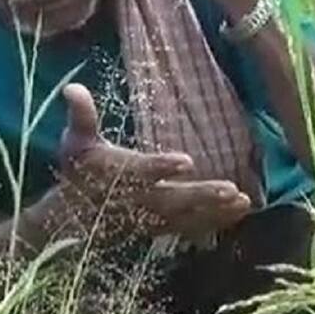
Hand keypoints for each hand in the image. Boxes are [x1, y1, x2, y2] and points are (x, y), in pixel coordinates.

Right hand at [58, 84, 249, 235]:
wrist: (70, 220)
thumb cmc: (78, 172)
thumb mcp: (75, 142)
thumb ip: (81, 115)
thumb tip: (72, 87)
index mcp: (118, 174)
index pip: (142, 170)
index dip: (162, 166)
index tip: (186, 161)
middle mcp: (137, 198)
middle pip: (172, 198)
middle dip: (201, 195)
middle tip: (230, 189)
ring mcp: (150, 216)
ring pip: (186, 216)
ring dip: (216, 210)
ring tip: (244, 201)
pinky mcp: (160, 226)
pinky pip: (190, 226)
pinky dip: (214, 221)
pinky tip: (239, 212)